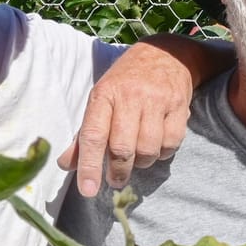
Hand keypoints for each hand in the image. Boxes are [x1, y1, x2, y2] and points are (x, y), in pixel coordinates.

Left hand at [60, 34, 231, 194]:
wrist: (165, 54)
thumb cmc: (127, 82)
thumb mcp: (101, 100)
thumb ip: (85, 134)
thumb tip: (66, 165)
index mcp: (104, 95)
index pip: (92, 136)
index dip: (89, 166)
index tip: (88, 191)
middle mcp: (130, 97)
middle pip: (122, 148)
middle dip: (118, 171)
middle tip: (115, 180)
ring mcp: (157, 101)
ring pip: (148, 150)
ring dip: (142, 162)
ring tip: (137, 157)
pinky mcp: (179, 106)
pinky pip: (171, 144)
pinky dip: (162, 153)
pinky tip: (156, 145)